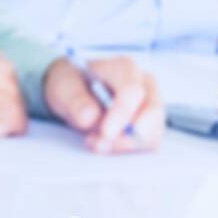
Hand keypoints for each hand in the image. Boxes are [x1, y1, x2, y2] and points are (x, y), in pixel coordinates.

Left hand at [43, 55, 165, 153]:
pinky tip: (106, 145)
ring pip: (153, 132)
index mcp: (123, 68)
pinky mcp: (151, 126)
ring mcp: (152, 105)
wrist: (76, 93)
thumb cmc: (73, 86)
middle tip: (101, 145)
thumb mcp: (64, 88)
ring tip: (96, 143)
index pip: (132, 90)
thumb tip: (90, 117)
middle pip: (152, 112)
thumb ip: (75, 101)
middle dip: (128, 135)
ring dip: (125, 144)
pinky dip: (128, 149)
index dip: (121, 113)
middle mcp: (145, 84)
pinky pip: (149, 144)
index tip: (106, 133)